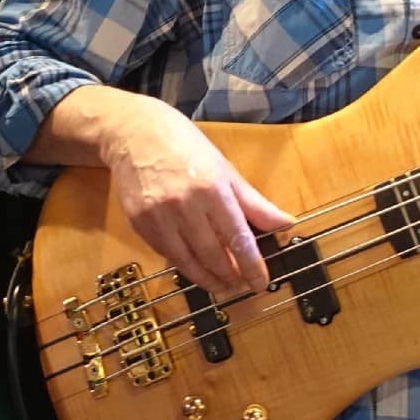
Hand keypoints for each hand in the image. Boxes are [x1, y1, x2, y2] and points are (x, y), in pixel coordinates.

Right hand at [98, 94, 294, 299]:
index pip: (238, 238)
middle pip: (213, 255)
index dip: (252, 266)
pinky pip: (166, 254)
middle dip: (230, 276)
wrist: (133, 132)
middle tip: (241, 286)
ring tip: (222, 287)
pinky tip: (195, 269)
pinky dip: (184, 265)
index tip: (261, 282)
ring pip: (188, 261)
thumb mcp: (225, 169)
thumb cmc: (184, 146)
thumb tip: (286, 224)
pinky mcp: (139, 224)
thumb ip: (254, 202)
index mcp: (212, 188)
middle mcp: (185, 205)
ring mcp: (158, 216)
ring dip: (207, 279)